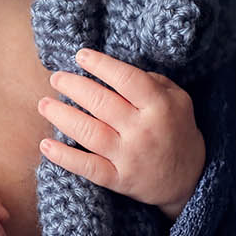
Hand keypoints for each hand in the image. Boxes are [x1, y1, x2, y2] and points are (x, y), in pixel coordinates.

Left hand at [37, 48, 205, 220]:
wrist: (190, 179)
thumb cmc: (178, 130)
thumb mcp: (178, 99)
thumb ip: (152, 81)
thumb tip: (116, 68)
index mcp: (159, 106)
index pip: (126, 79)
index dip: (100, 65)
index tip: (80, 56)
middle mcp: (143, 130)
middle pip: (101, 103)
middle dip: (73, 87)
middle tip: (56, 78)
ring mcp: (130, 157)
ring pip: (89, 132)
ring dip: (62, 116)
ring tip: (44, 104)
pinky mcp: (119, 180)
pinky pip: (88, 168)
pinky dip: (65, 157)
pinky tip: (46, 146)